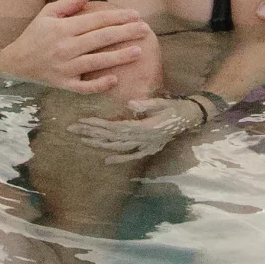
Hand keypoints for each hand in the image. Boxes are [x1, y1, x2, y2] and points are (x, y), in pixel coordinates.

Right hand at [0, 0, 161, 93]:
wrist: (16, 62)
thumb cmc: (35, 35)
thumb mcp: (49, 13)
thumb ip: (72, 0)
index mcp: (63, 28)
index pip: (96, 20)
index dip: (118, 16)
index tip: (136, 14)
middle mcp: (65, 47)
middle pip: (101, 39)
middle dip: (125, 33)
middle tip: (146, 29)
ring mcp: (65, 68)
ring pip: (96, 62)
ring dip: (119, 57)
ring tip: (139, 51)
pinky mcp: (64, 84)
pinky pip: (84, 87)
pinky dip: (98, 85)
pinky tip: (114, 80)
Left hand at [70, 97, 207, 163]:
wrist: (192, 118)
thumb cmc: (176, 108)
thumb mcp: (163, 103)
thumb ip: (147, 105)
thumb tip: (131, 104)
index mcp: (143, 128)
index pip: (114, 128)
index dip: (97, 126)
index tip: (82, 122)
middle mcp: (142, 140)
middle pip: (111, 138)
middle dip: (91, 134)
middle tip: (72, 129)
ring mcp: (146, 146)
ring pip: (118, 147)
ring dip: (100, 144)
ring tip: (83, 140)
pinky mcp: (149, 148)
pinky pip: (132, 156)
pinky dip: (119, 158)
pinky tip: (106, 160)